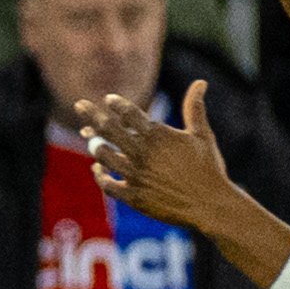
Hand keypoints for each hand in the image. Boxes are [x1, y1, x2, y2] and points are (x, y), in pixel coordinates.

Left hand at [77, 81, 232, 234]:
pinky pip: (107, 184)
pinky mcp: (133, 196)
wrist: (210, 205)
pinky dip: (99, 175)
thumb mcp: (202, 135)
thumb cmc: (208, 168)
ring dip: (94, 144)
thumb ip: (194, 108)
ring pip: (103, 155)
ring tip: (87, 136)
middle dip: (91, 115)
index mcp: (158, 135)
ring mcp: (136, 175)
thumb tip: (200, 82)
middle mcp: (143, 153)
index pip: (129, 113)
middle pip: (109, 129)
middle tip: (79, 105)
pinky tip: (97, 168)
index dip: (116, 104)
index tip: (108, 99)